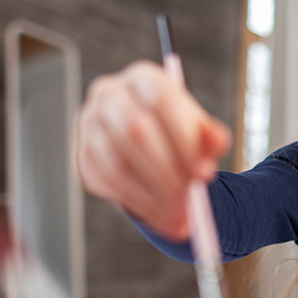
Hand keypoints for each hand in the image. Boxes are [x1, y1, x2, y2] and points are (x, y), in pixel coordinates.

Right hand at [76, 60, 230, 240]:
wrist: (145, 144)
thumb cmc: (176, 132)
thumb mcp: (197, 129)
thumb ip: (209, 136)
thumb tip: (215, 148)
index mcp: (144, 78)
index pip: (162, 99)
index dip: (184, 137)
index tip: (205, 172)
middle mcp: (109, 94)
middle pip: (135, 131)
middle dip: (167, 172)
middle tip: (190, 202)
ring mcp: (89, 125)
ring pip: (117, 164)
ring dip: (152, 197)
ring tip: (180, 219)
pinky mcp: (82, 155)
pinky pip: (107, 184)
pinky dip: (137, 205)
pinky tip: (161, 218)